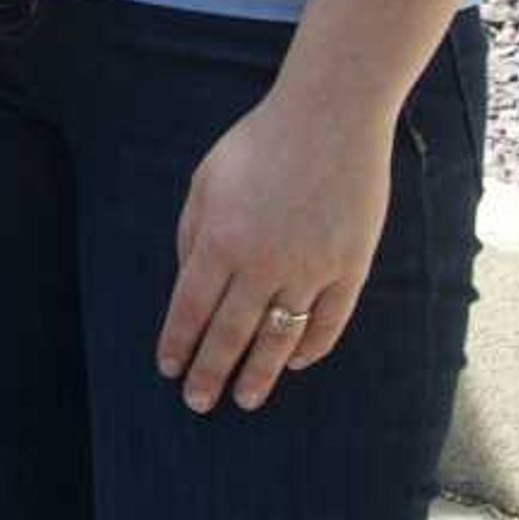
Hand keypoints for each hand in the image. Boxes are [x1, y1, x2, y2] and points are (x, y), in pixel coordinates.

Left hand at [159, 92, 391, 415]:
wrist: (330, 118)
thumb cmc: (260, 143)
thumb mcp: (207, 180)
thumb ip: (193, 232)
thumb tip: (188, 278)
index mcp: (221, 239)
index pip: (191, 308)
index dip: (178, 342)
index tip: (168, 369)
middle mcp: (263, 263)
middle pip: (232, 333)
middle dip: (211, 371)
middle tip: (199, 402)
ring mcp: (311, 268)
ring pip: (280, 338)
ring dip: (261, 373)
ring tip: (246, 399)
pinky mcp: (350, 267)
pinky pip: (328, 321)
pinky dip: (311, 347)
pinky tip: (295, 363)